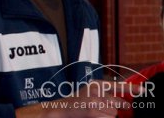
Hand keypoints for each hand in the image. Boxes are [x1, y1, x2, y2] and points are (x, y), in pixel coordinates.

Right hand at [16, 80, 142, 117]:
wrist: (56, 110)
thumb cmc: (73, 105)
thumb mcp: (89, 95)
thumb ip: (103, 96)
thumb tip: (122, 102)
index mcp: (96, 84)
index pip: (118, 85)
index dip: (131, 89)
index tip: (142, 91)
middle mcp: (96, 89)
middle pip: (117, 104)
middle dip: (112, 109)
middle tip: (95, 110)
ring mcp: (94, 99)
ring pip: (113, 113)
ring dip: (105, 116)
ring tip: (90, 114)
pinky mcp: (92, 109)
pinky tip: (89, 116)